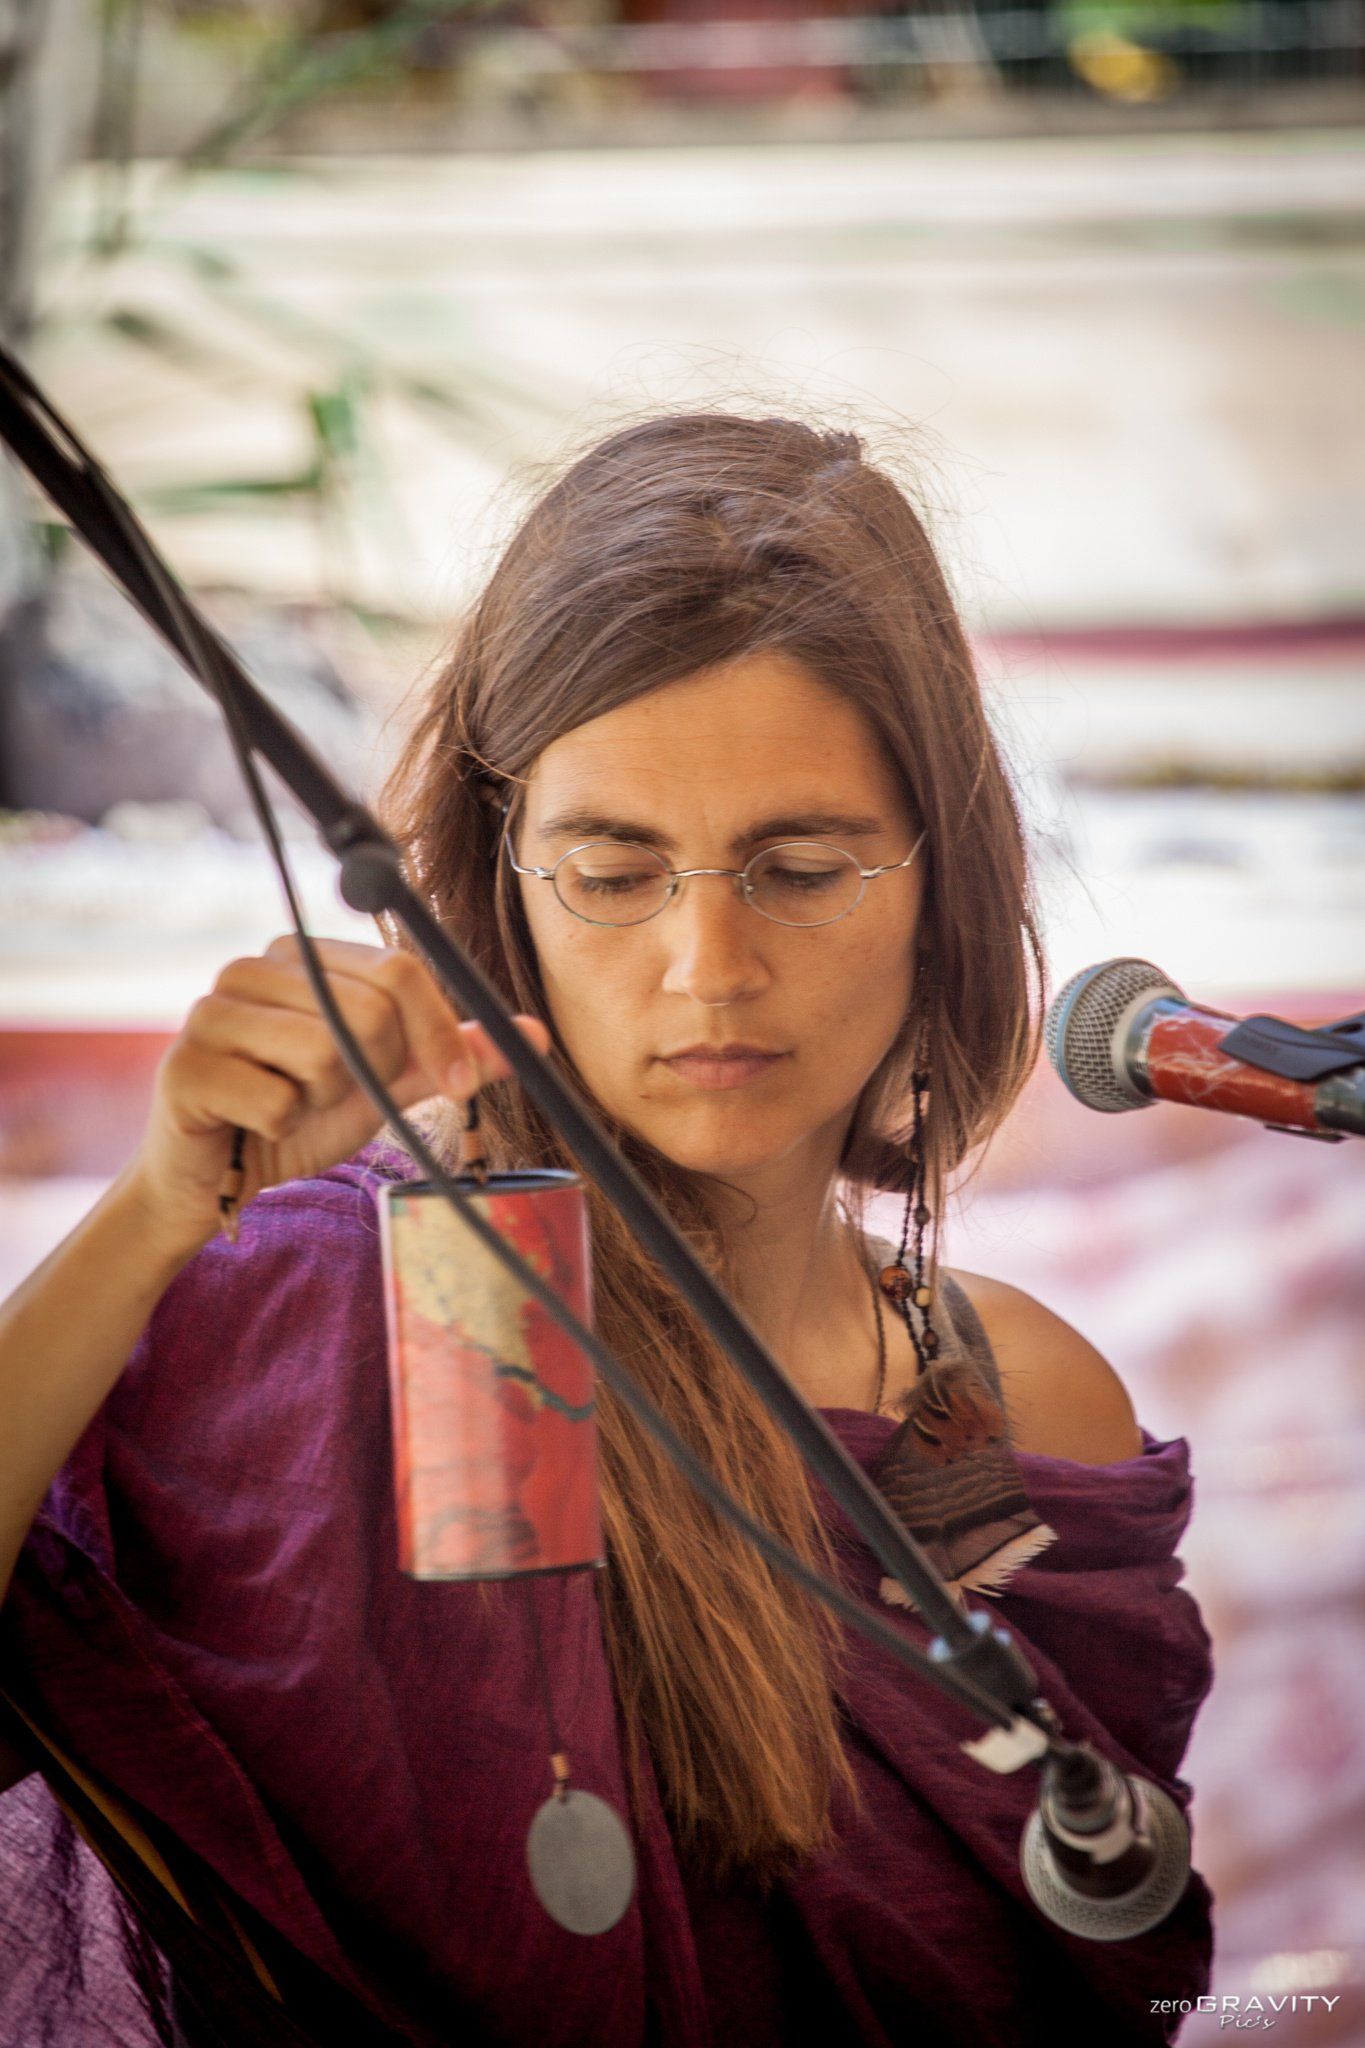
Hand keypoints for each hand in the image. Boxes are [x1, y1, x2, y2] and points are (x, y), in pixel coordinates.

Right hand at [123, 934, 551, 1256]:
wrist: (216, 1178)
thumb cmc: (300, 1116)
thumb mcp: (387, 1082)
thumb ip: (449, 1054)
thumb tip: (532, 1035)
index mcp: (303, 955)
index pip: (400, 969)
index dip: (441, 1031)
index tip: (460, 1086)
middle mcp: (251, 968)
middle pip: (368, 1010)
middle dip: (369, 1073)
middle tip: (329, 1094)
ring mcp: (209, 1012)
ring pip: (322, 1053)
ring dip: (320, 1101)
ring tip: (287, 1104)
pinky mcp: (184, 1067)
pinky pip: (277, 1102)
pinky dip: (281, 1129)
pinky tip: (253, 1124)